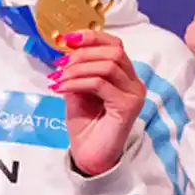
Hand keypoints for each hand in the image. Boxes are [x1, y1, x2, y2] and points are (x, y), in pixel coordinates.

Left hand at [48, 31, 146, 176]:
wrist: (89, 156)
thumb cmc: (86, 126)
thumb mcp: (78, 91)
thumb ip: (77, 71)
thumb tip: (67, 52)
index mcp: (125, 76)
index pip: (115, 45)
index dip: (92, 37)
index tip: (67, 39)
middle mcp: (134, 83)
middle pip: (114, 51)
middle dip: (82, 54)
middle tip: (60, 65)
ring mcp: (134, 95)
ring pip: (107, 65)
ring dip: (78, 69)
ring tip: (59, 79)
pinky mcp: (127, 106)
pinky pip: (100, 84)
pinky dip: (78, 82)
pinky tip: (63, 88)